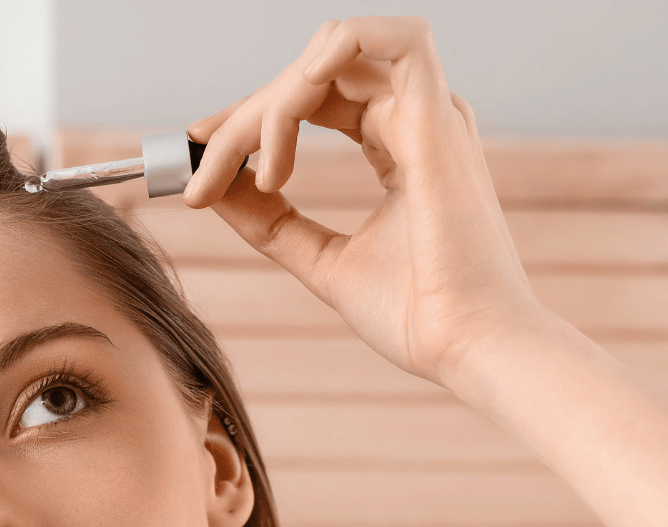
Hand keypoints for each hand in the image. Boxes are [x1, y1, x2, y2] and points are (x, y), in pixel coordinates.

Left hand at [185, 18, 547, 395]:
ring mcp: (430, 111)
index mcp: (401, 145)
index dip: (249, 119)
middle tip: (204, 175)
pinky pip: (376, 39)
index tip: (199, 157)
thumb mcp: (322, 260)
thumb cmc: (418, 317)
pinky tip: (290, 112)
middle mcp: (418, 118)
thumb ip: (270, 221)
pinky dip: (324, 57)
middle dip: (243, 119)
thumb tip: (214, 186)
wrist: (468, 347)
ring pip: (331, 54)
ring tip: (259, 169)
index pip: (314, 100)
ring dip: (274, 100)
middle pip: (312, 76)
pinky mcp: (437, 114)